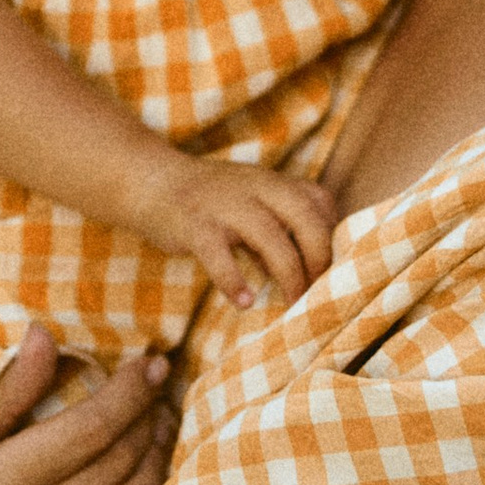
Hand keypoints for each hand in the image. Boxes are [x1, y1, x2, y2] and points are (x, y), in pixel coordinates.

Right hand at [124, 149, 333, 311]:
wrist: (151, 181)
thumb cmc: (208, 200)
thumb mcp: (250, 202)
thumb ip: (279, 228)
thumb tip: (309, 270)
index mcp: (271, 182)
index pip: (319, 201)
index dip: (333, 235)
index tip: (333, 268)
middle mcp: (254, 187)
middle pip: (304, 215)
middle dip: (320, 256)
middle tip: (321, 290)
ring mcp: (224, 204)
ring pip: (270, 236)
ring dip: (289, 273)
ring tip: (293, 303)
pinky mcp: (194, 225)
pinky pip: (219, 254)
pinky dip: (233, 280)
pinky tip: (244, 302)